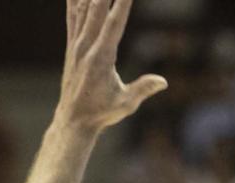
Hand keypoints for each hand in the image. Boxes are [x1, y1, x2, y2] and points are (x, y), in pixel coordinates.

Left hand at [58, 0, 166, 131]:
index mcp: (102, 57)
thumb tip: (163, 81)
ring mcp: (77, 44)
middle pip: (96, 8)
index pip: (114, 22)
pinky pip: (73, 18)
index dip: (121, 2)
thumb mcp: (125, 104)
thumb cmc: (101, 113)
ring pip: (83, 9)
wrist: (73, 120)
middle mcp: (87, 46)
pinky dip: (74, 2)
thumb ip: (142, 89)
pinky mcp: (72, 46)